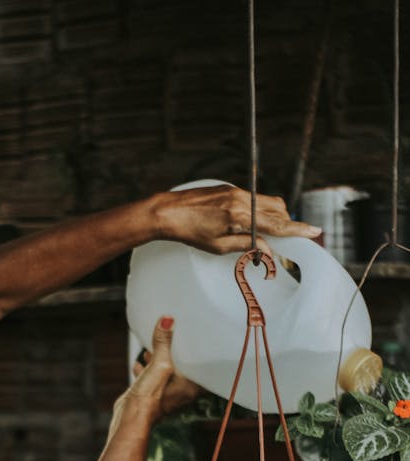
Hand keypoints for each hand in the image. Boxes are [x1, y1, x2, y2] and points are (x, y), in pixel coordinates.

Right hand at [131, 319, 200, 417]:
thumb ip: (163, 344)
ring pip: (166, 372)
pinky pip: (153, 378)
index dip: (201, 354)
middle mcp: (181, 391)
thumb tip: (167, 321)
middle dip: (179, 353)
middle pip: (183, 367)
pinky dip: (149, 369)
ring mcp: (166, 394)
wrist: (130, 417)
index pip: (202, 367)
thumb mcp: (159, 365)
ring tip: (156, 346)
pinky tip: (141, 362)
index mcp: (190, 386)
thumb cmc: (149, 397)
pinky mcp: (152, 395)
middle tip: (177, 337)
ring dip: (161, 359)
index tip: (199, 340)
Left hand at [155, 183, 320, 255]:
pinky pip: (255, 199)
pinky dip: (260, 211)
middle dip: (287, 224)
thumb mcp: (218, 246)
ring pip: (268, 202)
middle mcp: (242, 199)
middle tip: (293, 238)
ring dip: (274, 217)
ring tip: (269, 234)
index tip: (314, 231)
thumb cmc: (189, 232)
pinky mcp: (230, 189)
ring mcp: (236, 191)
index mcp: (240, 215)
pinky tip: (252, 223)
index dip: (296, 229)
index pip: (276, 224)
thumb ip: (246, 246)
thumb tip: (268, 252)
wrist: (167, 211)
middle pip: (278, 210)